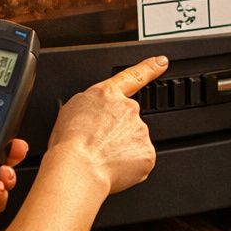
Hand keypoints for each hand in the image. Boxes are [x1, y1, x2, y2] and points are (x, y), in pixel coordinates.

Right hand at [42, 55, 167, 195]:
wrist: (78, 167)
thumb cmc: (69, 143)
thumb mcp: (71, 110)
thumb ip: (92, 106)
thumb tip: (96, 114)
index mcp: (107, 95)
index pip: (133, 76)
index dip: (149, 68)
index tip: (161, 62)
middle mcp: (128, 109)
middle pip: (128, 120)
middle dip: (117, 133)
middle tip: (98, 146)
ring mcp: (140, 131)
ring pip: (133, 142)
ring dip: (121, 151)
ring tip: (100, 159)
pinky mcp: (147, 153)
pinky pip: (139, 160)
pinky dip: (128, 167)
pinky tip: (112, 168)